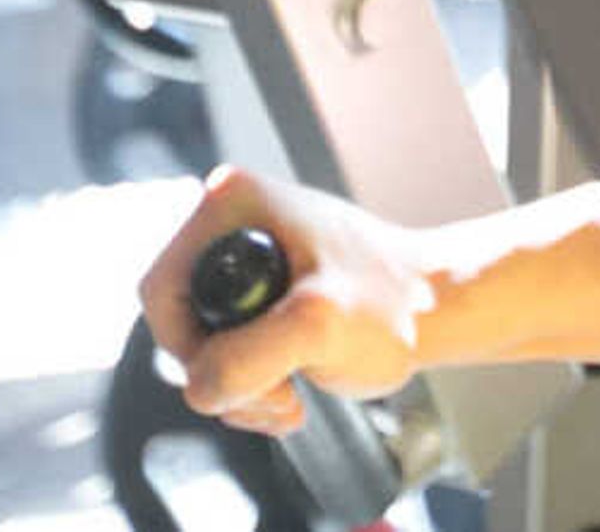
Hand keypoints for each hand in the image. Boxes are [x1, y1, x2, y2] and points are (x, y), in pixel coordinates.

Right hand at [139, 165, 440, 435]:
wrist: (437, 311)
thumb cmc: (392, 305)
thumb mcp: (317, 327)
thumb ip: (246, 357)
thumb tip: (199, 385)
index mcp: (231, 202)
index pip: (162, 292)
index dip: (190, 349)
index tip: (240, 375)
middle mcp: (231, 220)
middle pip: (181, 324)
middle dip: (220, 373)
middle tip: (278, 395)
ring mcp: (245, 256)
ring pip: (202, 346)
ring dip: (238, 387)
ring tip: (293, 396)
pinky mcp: (261, 289)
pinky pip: (226, 349)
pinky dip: (251, 383)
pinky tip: (294, 390)